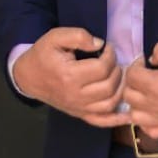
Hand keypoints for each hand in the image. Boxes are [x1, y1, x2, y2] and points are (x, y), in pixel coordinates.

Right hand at [13, 27, 129, 127]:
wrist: (29, 77)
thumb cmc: (43, 54)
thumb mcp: (56, 37)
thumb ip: (78, 36)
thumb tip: (99, 44)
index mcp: (69, 76)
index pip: (102, 68)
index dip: (110, 55)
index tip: (108, 46)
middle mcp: (75, 95)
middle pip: (109, 87)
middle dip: (117, 69)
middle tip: (113, 59)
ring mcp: (78, 108)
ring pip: (109, 104)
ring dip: (121, 89)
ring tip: (117, 74)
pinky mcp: (80, 114)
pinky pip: (102, 121)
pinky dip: (117, 118)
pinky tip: (128, 112)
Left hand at [122, 37, 157, 138]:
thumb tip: (151, 60)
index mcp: (156, 85)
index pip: (131, 76)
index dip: (136, 65)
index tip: (145, 62)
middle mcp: (156, 106)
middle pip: (129, 96)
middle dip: (134, 82)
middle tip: (145, 75)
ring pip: (135, 116)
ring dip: (136, 103)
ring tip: (147, 93)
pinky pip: (148, 130)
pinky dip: (145, 120)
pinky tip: (153, 110)